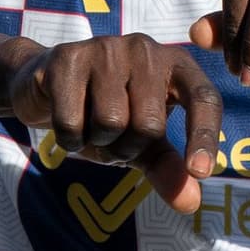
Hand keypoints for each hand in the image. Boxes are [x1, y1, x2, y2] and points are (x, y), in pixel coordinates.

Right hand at [8, 34, 222, 213]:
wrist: (44, 84)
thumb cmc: (104, 112)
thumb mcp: (141, 142)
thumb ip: (167, 168)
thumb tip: (190, 202)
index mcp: (176, 64)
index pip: (203, 98)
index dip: (205, 135)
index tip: (201, 172)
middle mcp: (145, 49)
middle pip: (149, 124)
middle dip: (127, 148)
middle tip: (113, 137)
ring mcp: (106, 48)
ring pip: (111, 122)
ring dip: (97, 142)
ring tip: (90, 125)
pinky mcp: (68, 58)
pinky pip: (72, 122)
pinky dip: (69, 138)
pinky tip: (68, 119)